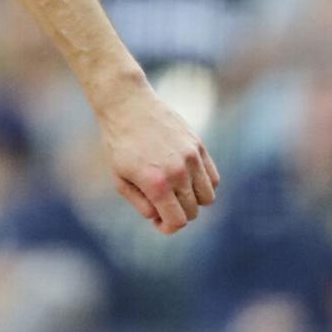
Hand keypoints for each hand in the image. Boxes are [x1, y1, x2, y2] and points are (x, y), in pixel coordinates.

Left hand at [97, 78, 218, 234]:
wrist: (126, 104)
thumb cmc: (118, 142)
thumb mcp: (119, 178)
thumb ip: (141, 205)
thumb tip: (161, 218)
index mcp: (156, 183)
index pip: (177, 221)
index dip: (168, 227)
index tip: (159, 222)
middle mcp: (178, 172)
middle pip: (192, 211)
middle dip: (177, 214)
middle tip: (161, 204)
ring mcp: (192, 157)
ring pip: (207, 197)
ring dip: (193, 200)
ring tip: (174, 190)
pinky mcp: (199, 145)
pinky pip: (213, 178)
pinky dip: (203, 184)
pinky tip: (186, 178)